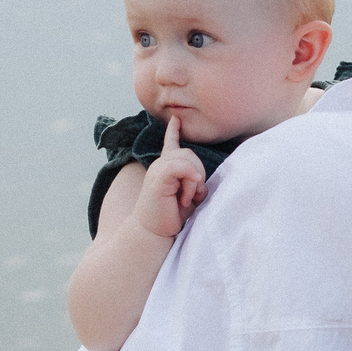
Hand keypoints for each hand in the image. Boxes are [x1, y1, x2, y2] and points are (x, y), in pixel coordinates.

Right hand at [132, 114, 207, 239]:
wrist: (152, 231)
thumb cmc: (171, 216)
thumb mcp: (188, 196)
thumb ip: (195, 183)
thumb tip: (198, 177)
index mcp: (167, 168)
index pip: (171, 144)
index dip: (174, 131)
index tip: (176, 119)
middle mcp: (161, 164)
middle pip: (190, 154)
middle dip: (198, 175)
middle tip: (189, 198)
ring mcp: (158, 168)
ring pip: (188, 159)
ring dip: (193, 183)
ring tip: (184, 200)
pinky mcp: (159, 176)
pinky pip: (180, 166)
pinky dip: (189, 177)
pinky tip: (187, 193)